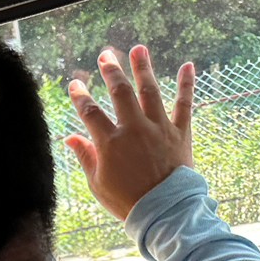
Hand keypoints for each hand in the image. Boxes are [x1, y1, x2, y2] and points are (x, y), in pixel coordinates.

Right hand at [65, 45, 194, 220]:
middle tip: (105, 55)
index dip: (80, 97)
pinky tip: (187, 66)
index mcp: (110, 143)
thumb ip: (86, 157)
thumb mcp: (98, 183)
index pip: (90, 113)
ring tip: (138, 49)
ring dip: (143, 67)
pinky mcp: (179, 133)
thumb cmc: (126, 201)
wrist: (163, 212)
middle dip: (111, 72)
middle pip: (120, 93)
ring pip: (149, 91)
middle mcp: (133, 129)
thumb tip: (71, 139)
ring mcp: (158, 128)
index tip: (75, 84)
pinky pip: (184, 104)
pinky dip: (186, 84)